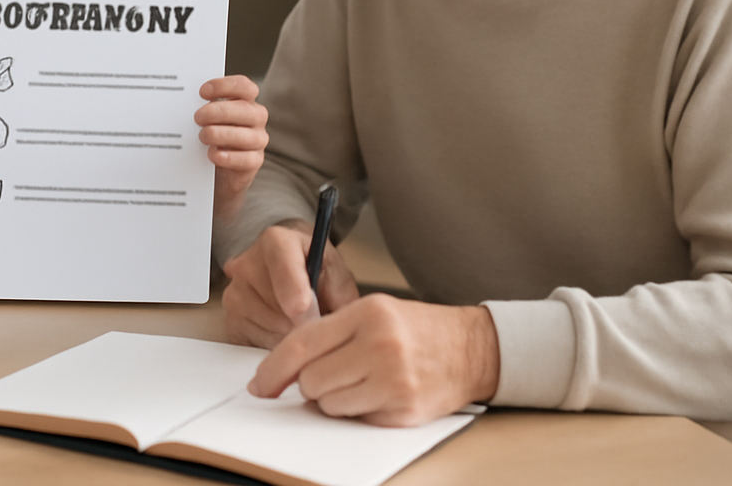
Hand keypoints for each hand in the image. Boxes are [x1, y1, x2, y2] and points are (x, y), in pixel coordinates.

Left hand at [195, 75, 268, 221]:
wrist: (217, 170)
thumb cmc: (212, 135)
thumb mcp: (208, 118)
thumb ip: (202, 107)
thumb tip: (180, 102)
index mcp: (245, 101)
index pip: (244, 86)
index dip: (224, 86)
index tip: (202, 92)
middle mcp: (256, 118)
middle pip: (244, 109)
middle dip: (218, 111)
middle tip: (197, 117)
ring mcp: (258, 140)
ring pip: (247, 135)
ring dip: (221, 134)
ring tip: (202, 136)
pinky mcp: (254, 161)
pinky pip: (246, 159)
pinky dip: (228, 157)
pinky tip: (213, 155)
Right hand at [222, 223, 359, 347]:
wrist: (290, 266)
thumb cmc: (314, 269)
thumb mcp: (336, 272)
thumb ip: (338, 295)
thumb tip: (334, 327)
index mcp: (276, 242)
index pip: (282, 269)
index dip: (296, 295)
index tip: (307, 311)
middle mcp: (247, 264)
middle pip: (278, 309)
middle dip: (303, 322)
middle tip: (316, 317)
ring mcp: (233, 293)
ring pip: (269, 331)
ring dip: (290, 335)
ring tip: (299, 320)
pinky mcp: (229, 320)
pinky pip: (254, 344)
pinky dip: (273, 344)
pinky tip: (282, 329)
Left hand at [248, 293, 499, 426]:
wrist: (471, 349)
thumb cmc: (416, 329)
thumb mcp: (373, 311)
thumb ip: (329, 332)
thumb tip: (283, 368)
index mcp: (367, 314)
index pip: (302, 344)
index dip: (273, 368)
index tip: (260, 384)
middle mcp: (379, 346)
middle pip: (311, 380)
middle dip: (308, 384)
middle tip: (326, 375)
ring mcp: (393, 382)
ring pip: (329, 404)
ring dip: (332, 399)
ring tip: (357, 380)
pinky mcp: (403, 412)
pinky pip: (355, 420)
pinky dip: (357, 411)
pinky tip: (376, 392)